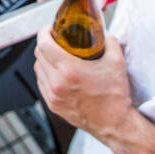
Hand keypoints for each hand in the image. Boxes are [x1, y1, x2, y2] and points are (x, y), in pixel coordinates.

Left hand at [33, 26, 134, 147]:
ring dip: (44, 59)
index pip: (43, 44)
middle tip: (55, 41)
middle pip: (39, 55)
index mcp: (69, 70)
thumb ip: (109, 40)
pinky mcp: (53, 105)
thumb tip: (102, 31)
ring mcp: (53, 96)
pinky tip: (56, 73)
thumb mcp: (116, 61)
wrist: (114, 123)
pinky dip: (45, 75)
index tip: (49, 30)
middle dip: (45, 44)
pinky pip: (41, 83)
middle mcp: (57, 83)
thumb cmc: (114, 96)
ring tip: (56, 57)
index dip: (44, 33)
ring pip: (38, 69)